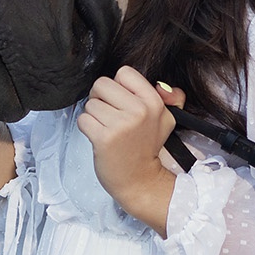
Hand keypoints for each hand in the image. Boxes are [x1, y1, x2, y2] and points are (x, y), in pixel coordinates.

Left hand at [77, 67, 187, 233]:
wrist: (140, 181)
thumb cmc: (147, 148)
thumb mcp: (166, 120)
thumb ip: (171, 98)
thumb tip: (164, 87)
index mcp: (153, 102)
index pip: (124, 72)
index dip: (118, 86)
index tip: (121, 102)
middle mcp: (138, 111)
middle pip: (101, 84)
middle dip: (101, 99)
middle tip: (110, 116)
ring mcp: (121, 125)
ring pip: (90, 104)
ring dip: (93, 116)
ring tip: (107, 129)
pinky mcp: (103, 138)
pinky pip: (83, 120)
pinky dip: (87, 128)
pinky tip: (99, 137)